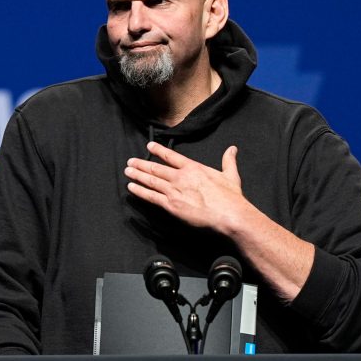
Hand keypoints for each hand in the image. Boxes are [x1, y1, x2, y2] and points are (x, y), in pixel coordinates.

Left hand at [124, 141, 249, 234]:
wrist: (229, 214)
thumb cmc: (230, 197)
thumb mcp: (231, 175)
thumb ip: (228, 160)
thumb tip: (232, 148)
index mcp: (193, 168)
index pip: (171, 156)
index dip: (158, 150)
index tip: (149, 146)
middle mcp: (180, 177)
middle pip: (156, 168)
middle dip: (141, 164)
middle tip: (130, 161)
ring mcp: (174, 191)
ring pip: (151, 180)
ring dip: (138, 175)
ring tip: (128, 171)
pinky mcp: (171, 205)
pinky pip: (151, 196)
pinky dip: (140, 191)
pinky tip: (132, 187)